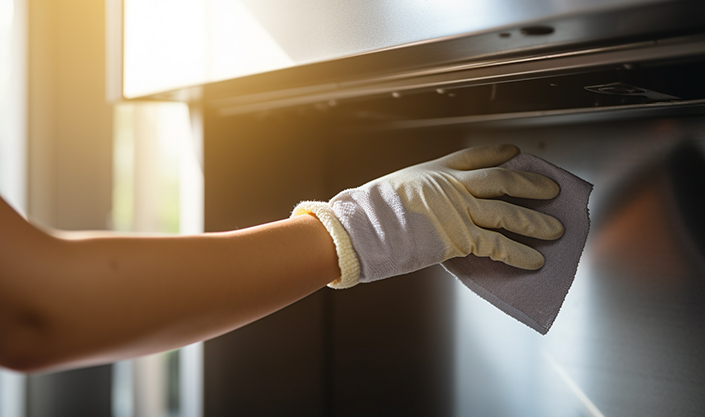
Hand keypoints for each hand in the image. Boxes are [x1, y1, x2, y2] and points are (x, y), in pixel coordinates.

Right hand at [292, 144, 563, 287]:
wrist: (364, 227)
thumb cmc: (372, 211)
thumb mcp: (397, 189)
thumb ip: (419, 195)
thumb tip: (427, 206)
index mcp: (435, 172)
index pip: (474, 156)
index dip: (497, 153)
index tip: (514, 152)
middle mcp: (453, 186)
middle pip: (502, 180)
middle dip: (531, 184)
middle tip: (551, 189)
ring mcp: (459, 210)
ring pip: (508, 212)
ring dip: (536, 222)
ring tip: (556, 230)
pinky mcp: (460, 237)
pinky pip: (498, 245)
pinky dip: (519, 253)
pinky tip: (535, 260)